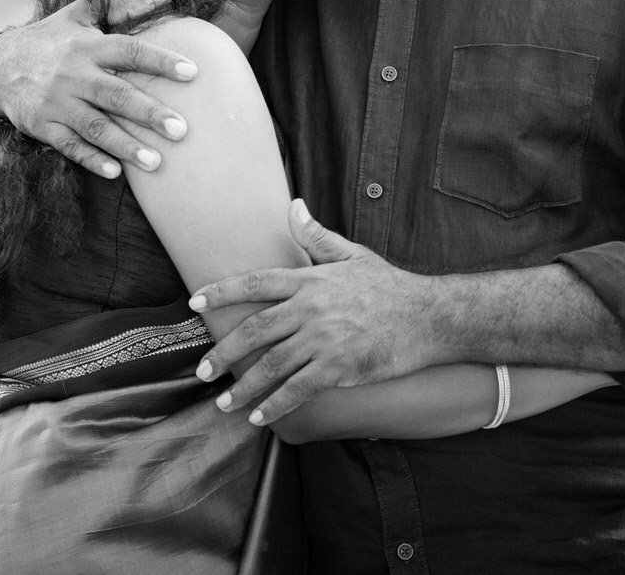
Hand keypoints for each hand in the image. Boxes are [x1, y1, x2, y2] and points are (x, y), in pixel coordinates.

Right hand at [0, 0, 196, 178]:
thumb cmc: (53, 38)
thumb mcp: (83, 14)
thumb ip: (126, 7)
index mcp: (88, 45)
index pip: (129, 51)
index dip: (161, 60)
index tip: (192, 72)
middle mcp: (73, 73)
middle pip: (116, 94)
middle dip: (149, 113)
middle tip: (182, 130)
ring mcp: (56, 102)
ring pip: (95, 126)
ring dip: (126, 145)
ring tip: (156, 162)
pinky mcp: (42, 126)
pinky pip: (69, 146)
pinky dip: (91, 160)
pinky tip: (115, 173)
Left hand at [190, 200, 443, 425]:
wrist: (429, 316)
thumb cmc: (391, 286)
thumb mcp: (353, 255)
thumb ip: (317, 237)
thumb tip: (292, 206)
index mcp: (311, 279)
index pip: (256, 283)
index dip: (222, 291)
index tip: (194, 302)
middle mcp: (312, 308)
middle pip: (256, 329)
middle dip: (224, 351)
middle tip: (203, 369)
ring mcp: (324, 339)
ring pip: (272, 365)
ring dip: (244, 386)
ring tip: (225, 402)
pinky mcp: (339, 367)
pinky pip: (298, 389)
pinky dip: (275, 405)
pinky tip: (259, 417)